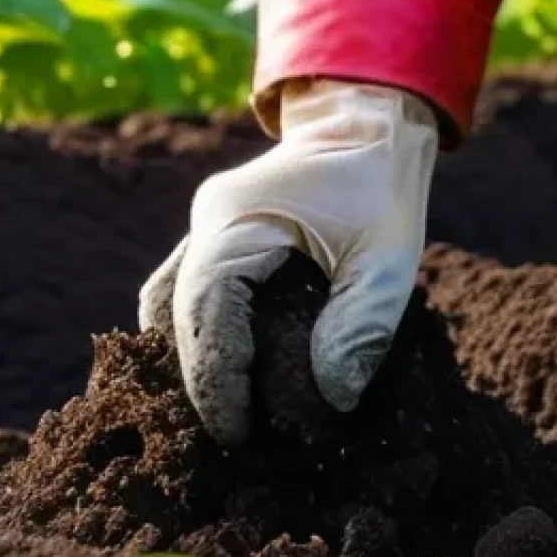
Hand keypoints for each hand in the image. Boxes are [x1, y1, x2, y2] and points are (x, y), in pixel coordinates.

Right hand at [139, 79, 438, 445]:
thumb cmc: (382, 183)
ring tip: (226, 410)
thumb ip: (361, 327)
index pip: (202, 312)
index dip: (214, 379)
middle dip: (200, 380)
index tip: (237, 433)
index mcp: (235, 221)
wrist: (368, 120)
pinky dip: (199, 336)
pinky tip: (226, 371)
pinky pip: (186, 293)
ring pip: (167, 305)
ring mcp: (206, 229)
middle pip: (173, 315)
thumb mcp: (389, 256)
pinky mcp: (219, 239)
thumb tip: (333, 399)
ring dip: (189, 358)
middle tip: (235, 436)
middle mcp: (207, 225)